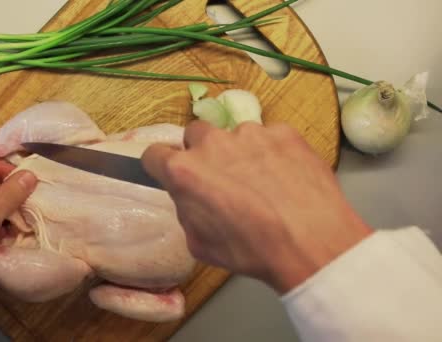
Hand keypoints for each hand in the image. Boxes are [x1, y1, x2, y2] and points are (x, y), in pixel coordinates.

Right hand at [142, 120, 372, 292]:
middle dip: (202, 152)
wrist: (310, 242)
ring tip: (262, 183)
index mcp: (183, 171)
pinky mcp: (283, 131)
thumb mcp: (199, 243)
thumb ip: (187, 209)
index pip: (154, 154)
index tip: (171, 173)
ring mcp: (249, 133)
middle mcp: (212, 143)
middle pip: (194, 134)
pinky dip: (272, 153)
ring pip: (234, 136)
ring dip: (240, 153)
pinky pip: (269, 137)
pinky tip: (285, 177)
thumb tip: (192, 196)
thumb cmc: (250, 249)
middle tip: (220, 177)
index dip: (161, 165)